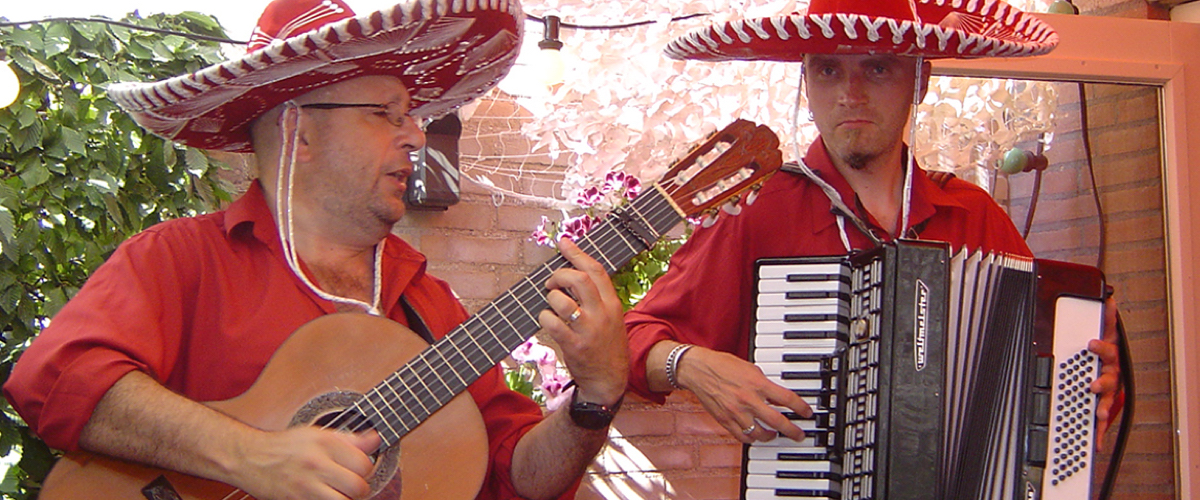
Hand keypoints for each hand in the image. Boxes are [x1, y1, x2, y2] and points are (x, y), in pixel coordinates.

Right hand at [231, 427, 380, 499]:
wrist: (251, 459)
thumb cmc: (285, 446)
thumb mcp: (317, 434)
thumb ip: (350, 439)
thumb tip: (376, 439)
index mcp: (324, 443)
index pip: (364, 463)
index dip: (365, 468)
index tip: (358, 468)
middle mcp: (316, 464)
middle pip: (358, 486)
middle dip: (359, 488)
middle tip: (350, 484)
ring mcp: (305, 486)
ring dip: (345, 499)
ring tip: (339, 493)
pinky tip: (326, 496)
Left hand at [538, 238, 628, 405]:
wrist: (609, 382)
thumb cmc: (606, 347)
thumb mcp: (611, 319)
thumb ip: (597, 299)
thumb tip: (573, 275)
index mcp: (612, 304)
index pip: (596, 271)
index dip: (577, 253)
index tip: (563, 243)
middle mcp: (602, 314)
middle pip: (579, 280)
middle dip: (559, 275)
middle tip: (551, 282)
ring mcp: (588, 330)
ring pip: (561, 301)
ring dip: (550, 298)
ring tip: (550, 304)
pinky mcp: (574, 346)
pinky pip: (552, 323)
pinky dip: (544, 317)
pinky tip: (547, 321)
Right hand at [675, 345, 812, 443]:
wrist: (698, 370)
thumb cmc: (722, 365)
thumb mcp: (750, 368)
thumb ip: (764, 382)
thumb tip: (775, 393)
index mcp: (757, 384)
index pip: (787, 399)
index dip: (801, 408)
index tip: (807, 412)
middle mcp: (749, 400)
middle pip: (778, 421)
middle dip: (792, 431)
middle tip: (799, 435)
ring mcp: (736, 412)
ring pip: (760, 434)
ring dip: (771, 437)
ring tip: (775, 435)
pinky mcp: (725, 420)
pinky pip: (743, 436)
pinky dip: (752, 439)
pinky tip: (755, 435)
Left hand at [1089, 296, 1122, 447]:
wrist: (1113, 370)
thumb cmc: (1106, 353)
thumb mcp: (1104, 334)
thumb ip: (1105, 319)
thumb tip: (1109, 298)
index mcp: (1109, 358)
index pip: (1107, 350)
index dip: (1100, 347)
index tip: (1091, 343)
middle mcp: (1111, 376)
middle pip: (1108, 379)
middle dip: (1101, 382)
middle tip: (1093, 385)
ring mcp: (1108, 392)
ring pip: (1106, 401)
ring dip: (1101, 408)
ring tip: (1097, 414)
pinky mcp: (1102, 407)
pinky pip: (1101, 423)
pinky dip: (1099, 434)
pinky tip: (1096, 444)